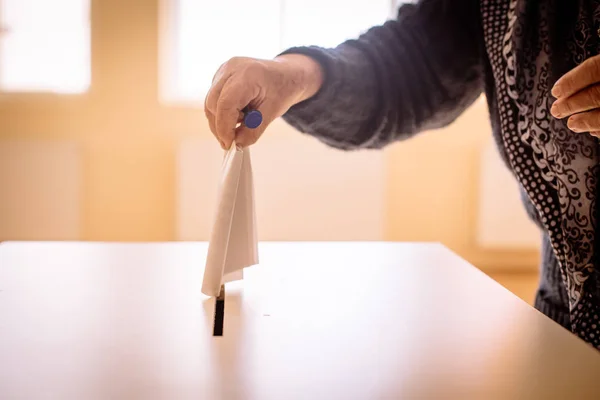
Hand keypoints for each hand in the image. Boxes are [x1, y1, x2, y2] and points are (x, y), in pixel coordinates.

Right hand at [204, 54, 322, 148]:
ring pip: (210, 102)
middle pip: (213, 103)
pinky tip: (237, 116)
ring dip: (219, 121)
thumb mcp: (272, 113)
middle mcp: (231, 68)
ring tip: (238, 127)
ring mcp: (223, 70)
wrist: (286, 74)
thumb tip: (236, 144)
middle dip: (220, 127)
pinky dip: (221, 113)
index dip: (224, 128)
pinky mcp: (220, 76)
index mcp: (247, 74)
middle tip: (232, 142)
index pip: (225, 104)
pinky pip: (213, 99)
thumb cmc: (282, 89)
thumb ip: (253, 130)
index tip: (229, 144)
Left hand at [551, 55, 599, 136]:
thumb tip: (580, 55)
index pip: (594, 69)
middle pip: (597, 94)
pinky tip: (594, 131)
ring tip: (572, 124)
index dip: (573, 80)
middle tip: (556, 110)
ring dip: (587, 121)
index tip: (555, 91)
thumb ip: (596, 63)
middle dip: (573, 104)